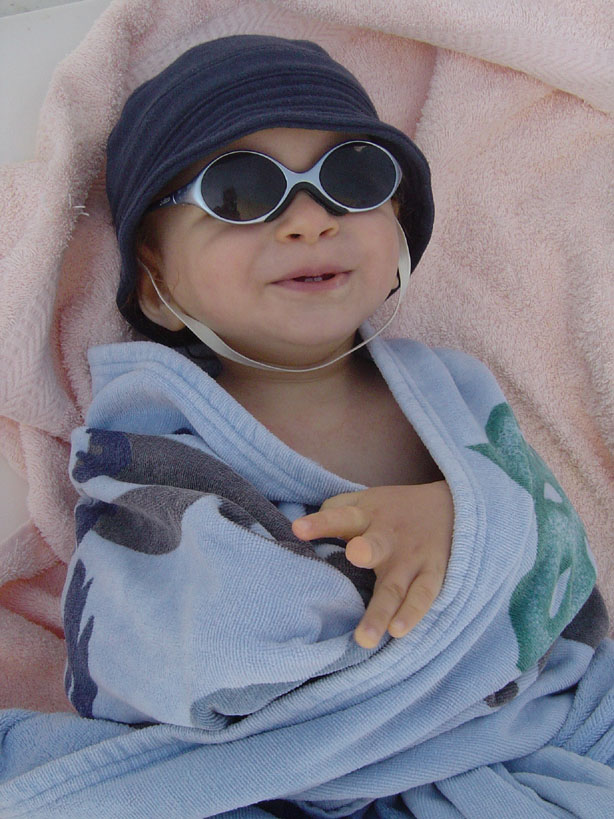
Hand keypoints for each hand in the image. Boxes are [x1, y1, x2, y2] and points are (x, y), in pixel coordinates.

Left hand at [292, 481, 452, 648]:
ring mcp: (411, 559)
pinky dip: (413, 614)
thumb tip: (298, 532)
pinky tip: (398, 632)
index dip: (321, 523)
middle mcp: (388, 537)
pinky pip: (423, 597)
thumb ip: (334, 514)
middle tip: (354, 555)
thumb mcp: (364, 502)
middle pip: (376, 545)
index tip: (298, 529)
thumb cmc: (391, 512)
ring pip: (396, 587)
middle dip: (366, 550)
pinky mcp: (432, 575)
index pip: (341, 517)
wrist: (452, 508)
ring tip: (365, 638)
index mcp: (367, 516)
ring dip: (382, 611)